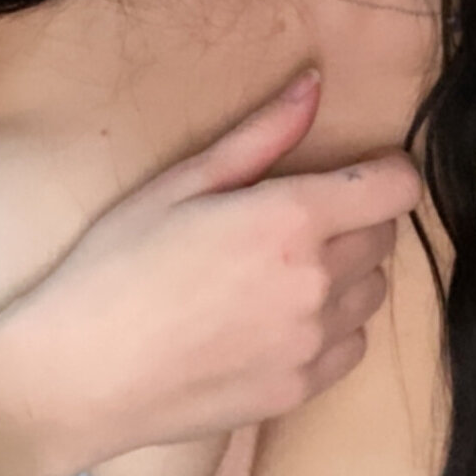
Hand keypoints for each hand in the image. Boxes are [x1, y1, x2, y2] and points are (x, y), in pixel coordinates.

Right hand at [0, 67, 423, 475]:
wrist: (80, 375)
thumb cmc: (116, 266)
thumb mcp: (181, 182)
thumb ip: (261, 135)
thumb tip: (314, 85)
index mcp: (290, 221)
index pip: (396, 189)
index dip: (387, 172)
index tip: (363, 169)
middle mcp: (316, 282)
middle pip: (384, 237)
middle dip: (357, 217)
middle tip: (299, 217)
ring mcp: (311, 343)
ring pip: (372, 292)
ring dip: (348, 272)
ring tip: (287, 268)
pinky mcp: (298, 390)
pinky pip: (351, 346)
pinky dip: (334, 327)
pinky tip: (282, 319)